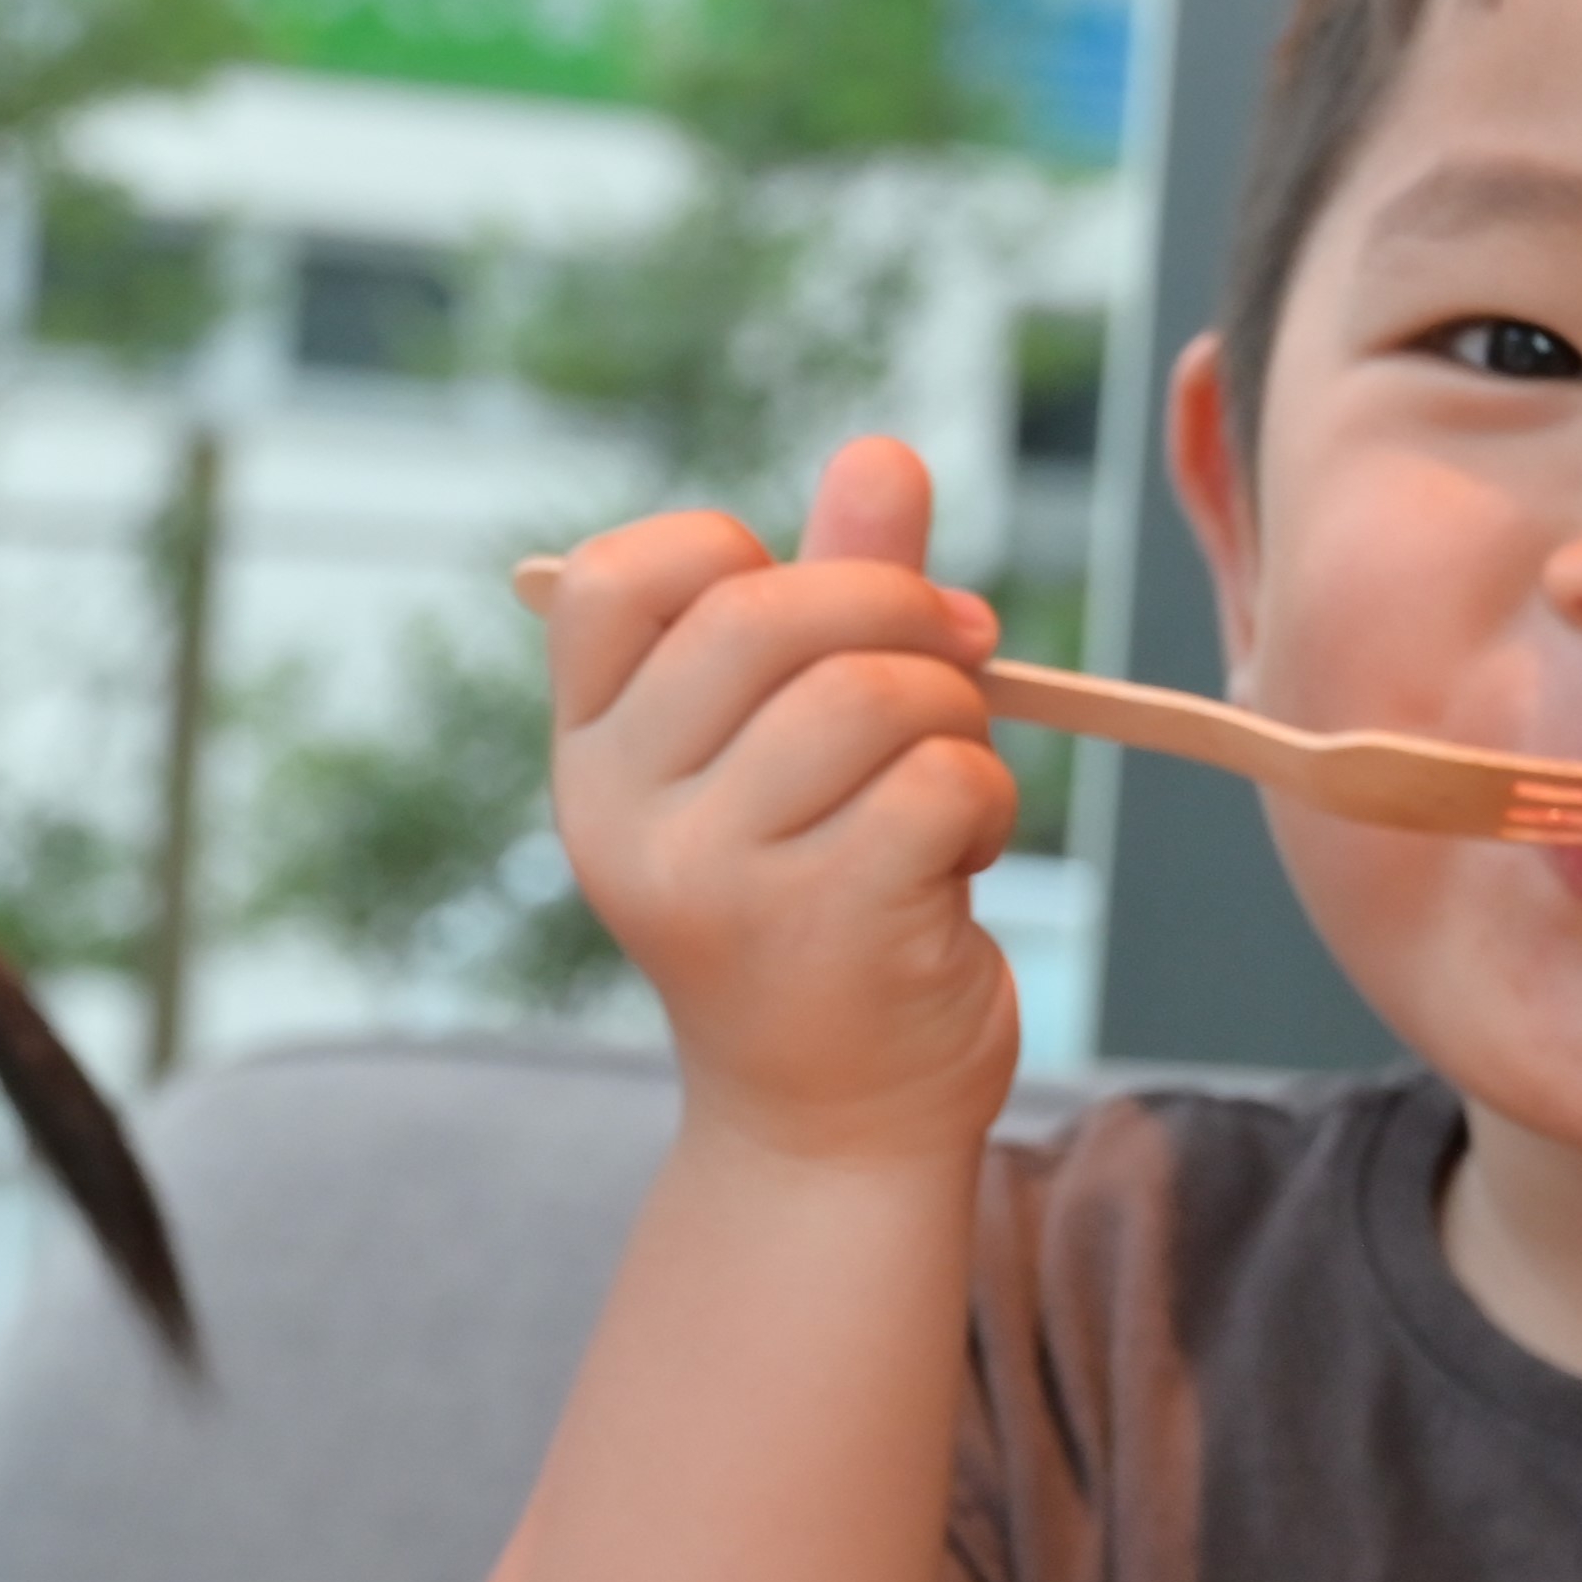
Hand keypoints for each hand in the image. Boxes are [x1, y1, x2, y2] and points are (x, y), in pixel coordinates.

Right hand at [540, 437, 1021, 1160]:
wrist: (835, 1128)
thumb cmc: (823, 917)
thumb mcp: (801, 754)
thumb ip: (834, 601)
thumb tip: (885, 452)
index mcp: (596, 755)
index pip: (629, 575)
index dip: (748, 557)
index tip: (823, 615)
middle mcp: (626, 813)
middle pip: (770, 612)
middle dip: (899, 614)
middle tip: (961, 661)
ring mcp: (716, 876)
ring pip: (872, 695)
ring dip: (955, 721)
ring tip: (953, 789)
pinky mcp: (825, 922)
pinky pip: (940, 781)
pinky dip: (985, 802)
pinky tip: (967, 858)